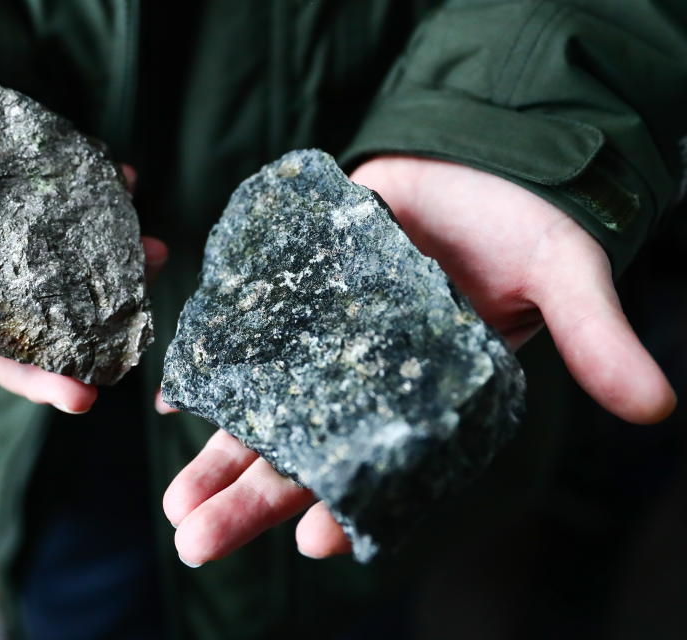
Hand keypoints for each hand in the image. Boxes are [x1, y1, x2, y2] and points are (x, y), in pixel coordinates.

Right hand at [0, 127, 166, 413]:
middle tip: (82, 397)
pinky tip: (142, 220)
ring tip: (146, 270)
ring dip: (114, 309)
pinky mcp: (74, 264)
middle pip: (17, 357)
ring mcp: (37, 294)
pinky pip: (103, 267)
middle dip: (49, 379)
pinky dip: (125, 246)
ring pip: (76, 321)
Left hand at [161, 155, 675, 565]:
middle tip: (197, 542)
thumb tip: (656, 407)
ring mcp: (327, 341)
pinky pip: (249, 340)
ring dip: (219, 457)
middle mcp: (369, 381)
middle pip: (306, 452)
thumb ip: (594, 337)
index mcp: (428, 396)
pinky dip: (213, 373)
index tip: (315, 540)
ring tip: (176, 506)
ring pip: (267, 410)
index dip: (352, 504)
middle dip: (255, 499)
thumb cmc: (525, 226)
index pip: (385, 467)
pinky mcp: (297, 293)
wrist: (479, 161)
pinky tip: (175, 405)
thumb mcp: (566, 277)